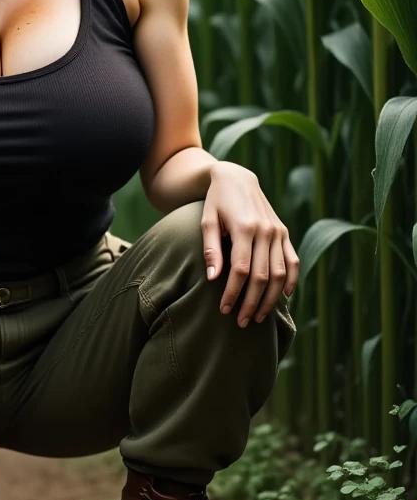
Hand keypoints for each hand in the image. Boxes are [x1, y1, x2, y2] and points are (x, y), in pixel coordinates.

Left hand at [201, 161, 298, 327]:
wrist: (236, 178)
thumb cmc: (215, 202)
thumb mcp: (207, 221)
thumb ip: (210, 250)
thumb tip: (213, 279)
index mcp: (245, 228)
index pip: (242, 270)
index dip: (234, 293)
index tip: (224, 310)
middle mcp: (265, 230)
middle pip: (263, 276)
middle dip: (252, 302)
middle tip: (241, 321)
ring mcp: (278, 231)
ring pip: (280, 273)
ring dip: (271, 298)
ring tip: (258, 316)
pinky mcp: (284, 232)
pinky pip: (293, 260)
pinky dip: (292, 280)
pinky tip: (283, 296)